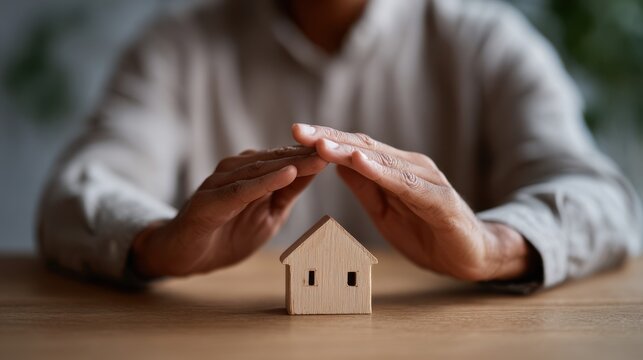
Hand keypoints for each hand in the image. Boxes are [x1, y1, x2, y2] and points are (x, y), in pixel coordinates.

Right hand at [132, 146, 326, 276]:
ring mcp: (220, 183)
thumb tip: (313, 171)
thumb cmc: (225, 234)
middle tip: (339, 145)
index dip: (314, 155)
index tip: (344, 149)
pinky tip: (286, 174)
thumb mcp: (267, 215)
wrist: (183, 256)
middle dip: (309, 153)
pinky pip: (241, 189)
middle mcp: (235, 170)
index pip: (287, 160)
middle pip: (278, 158)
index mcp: (251, 173)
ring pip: (262, 169)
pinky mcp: (210, 200)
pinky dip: (265, 181)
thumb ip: (286, 193)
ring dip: (292, 162)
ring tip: (321, 156)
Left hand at [292, 124, 537, 281]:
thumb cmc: (427, 232)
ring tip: (320, 144)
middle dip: (328, 138)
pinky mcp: (438, 199)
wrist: (470, 256)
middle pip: (364, 148)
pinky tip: (360, 163)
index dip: (324, 141)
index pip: (355, 149)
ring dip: (348, 151)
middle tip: (297, 130)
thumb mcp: (384, 211)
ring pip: (381, 161)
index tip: (294, 135)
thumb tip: (337, 163)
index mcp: (393, 169)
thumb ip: (365, 186)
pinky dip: (382, 172)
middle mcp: (409, 166)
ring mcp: (425, 180)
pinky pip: (406, 184)